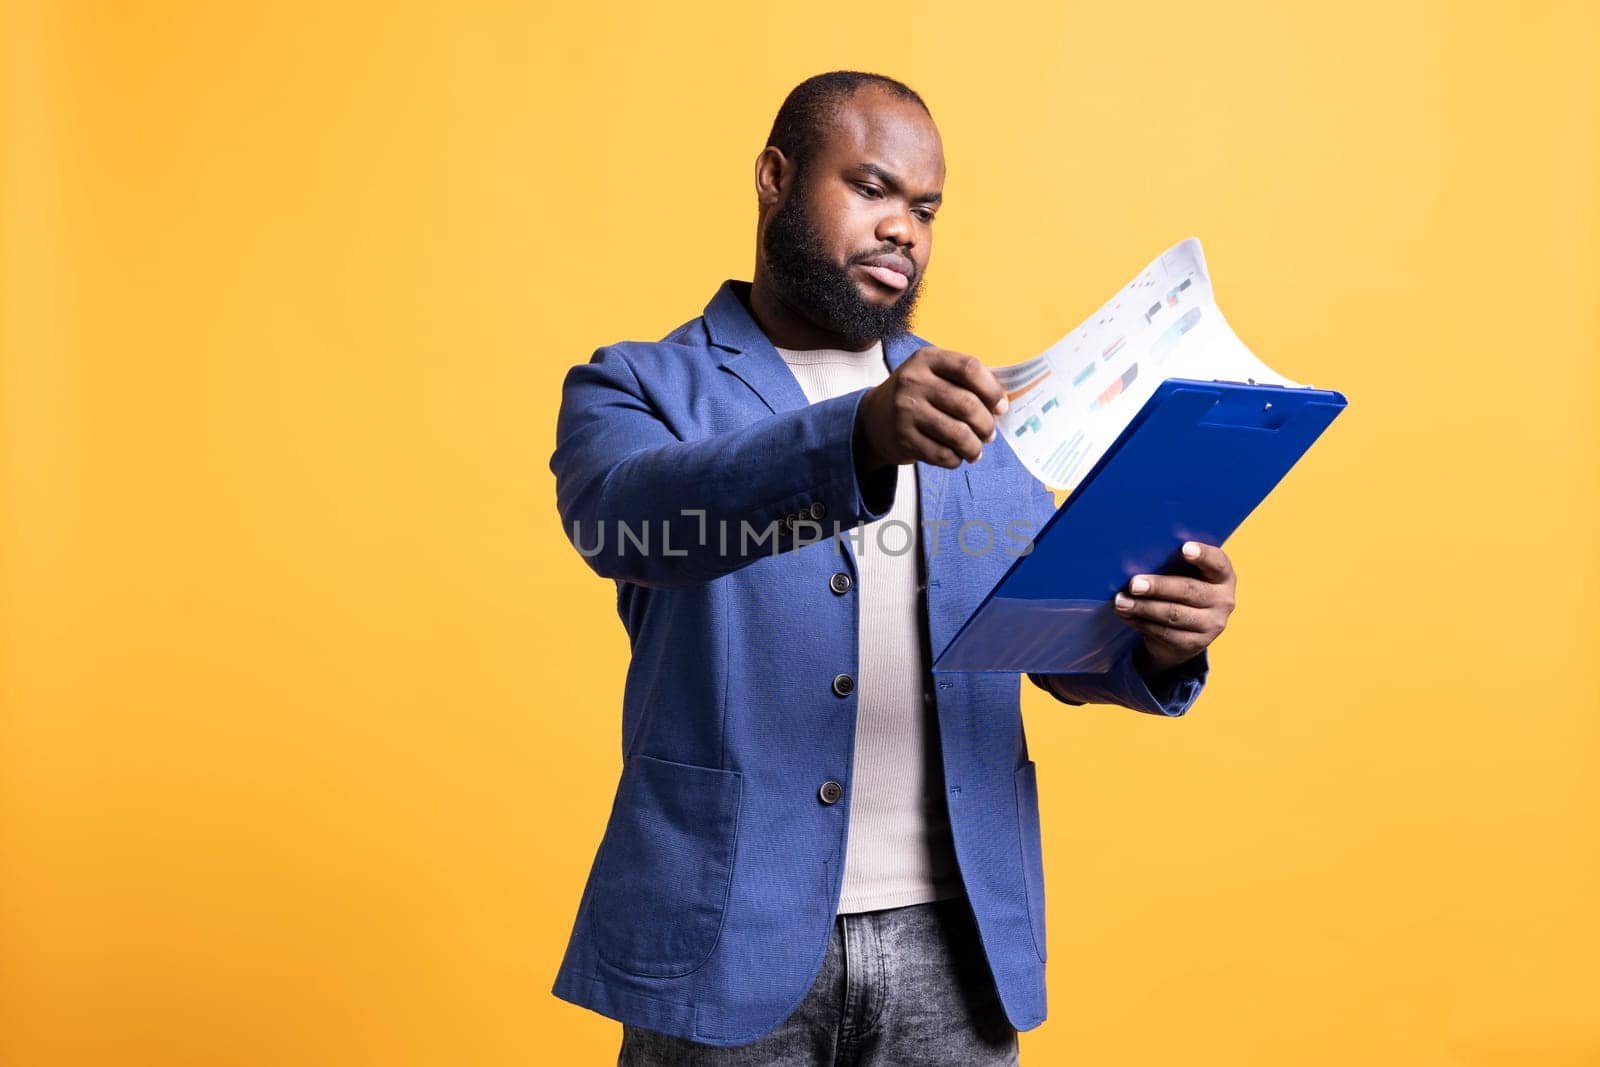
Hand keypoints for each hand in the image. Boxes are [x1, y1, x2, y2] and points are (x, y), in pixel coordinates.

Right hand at [854, 347, 1008, 472]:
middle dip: (986, 424)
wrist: (874, 419)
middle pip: (967, 404)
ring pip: (958, 434)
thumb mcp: (934, 375)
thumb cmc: (917, 396)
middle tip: (989, 434)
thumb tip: (1002, 404)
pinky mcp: (903, 437)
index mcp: (927, 359)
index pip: (969, 368)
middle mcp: (914, 380)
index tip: (1000, 407)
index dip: (992, 390)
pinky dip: (956, 460)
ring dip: (975, 447)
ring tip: (976, 450)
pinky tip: (956, 457)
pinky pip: (942, 454)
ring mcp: (906, 409)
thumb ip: (966, 382)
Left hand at [1113, 542, 1236, 672]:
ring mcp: (1211, 625)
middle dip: (1158, 587)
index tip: (1185, 548)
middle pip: (1189, 590)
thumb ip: (1172, 564)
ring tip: (1121, 602)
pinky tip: (1126, 615)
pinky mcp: (1194, 644)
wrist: (1187, 631)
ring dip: (1143, 607)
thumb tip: (1137, 557)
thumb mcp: (1185, 574)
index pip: (1218, 562)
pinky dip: (1141, 623)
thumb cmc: (1181, 589)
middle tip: (1133, 584)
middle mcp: (1223, 601)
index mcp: (1223, 576)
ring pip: (1173, 614)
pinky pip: (1164, 633)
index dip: (1202, 555)